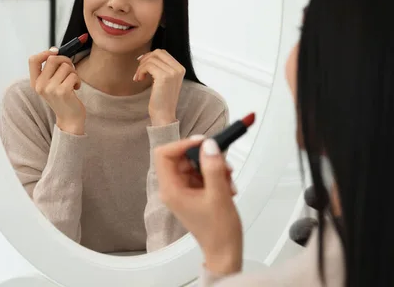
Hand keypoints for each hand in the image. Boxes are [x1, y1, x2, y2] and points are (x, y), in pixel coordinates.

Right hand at [28, 48, 85, 134]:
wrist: (69, 119)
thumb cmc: (63, 99)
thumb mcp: (51, 85)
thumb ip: (50, 70)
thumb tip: (55, 51)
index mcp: (35, 83)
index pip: (33, 60)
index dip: (45, 53)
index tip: (55, 52)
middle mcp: (40, 86)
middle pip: (53, 59)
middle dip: (66, 61)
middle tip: (70, 69)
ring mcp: (50, 89)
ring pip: (66, 67)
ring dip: (74, 73)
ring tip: (73, 83)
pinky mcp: (63, 92)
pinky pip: (74, 75)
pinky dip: (78, 80)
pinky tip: (76, 88)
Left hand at [134, 49, 184, 125]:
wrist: (164, 115)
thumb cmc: (161, 99)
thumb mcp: (164, 80)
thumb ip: (161, 67)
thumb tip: (147, 55)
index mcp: (180, 68)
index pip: (163, 53)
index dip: (150, 56)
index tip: (141, 65)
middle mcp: (178, 69)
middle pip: (157, 53)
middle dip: (145, 59)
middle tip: (139, 71)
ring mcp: (172, 73)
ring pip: (151, 59)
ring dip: (141, 67)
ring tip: (138, 78)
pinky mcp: (164, 77)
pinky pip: (148, 66)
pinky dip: (140, 71)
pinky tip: (139, 79)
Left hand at [154, 137, 241, 274]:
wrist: (225, 252)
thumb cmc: (219, 231)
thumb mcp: (218, 195)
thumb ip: (213, 168)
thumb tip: (209, 145)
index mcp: (171, 190)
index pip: (164, 154)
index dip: (183, 144)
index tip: (204, 142)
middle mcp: (173, 188)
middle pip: (182, 157)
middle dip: (204, 156)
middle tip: (223, 162)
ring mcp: (184, 190)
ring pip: (195, 164)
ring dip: (214, 166)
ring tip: (229, 179)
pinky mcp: (194, 192)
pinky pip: (203, 173)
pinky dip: (216, 175)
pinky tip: (228, 187)